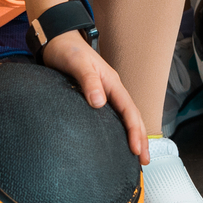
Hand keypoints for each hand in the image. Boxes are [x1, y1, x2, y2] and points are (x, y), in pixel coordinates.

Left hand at [39, 32, 149, 163]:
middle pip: (133, 116)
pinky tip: (118, 139)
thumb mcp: (77, 64)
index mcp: (112, 83)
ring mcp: (106, 93)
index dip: (134, 131)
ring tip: (137, 154)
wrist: (57, 41)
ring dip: (133, 135)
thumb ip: (88, 81)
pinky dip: (120, 129)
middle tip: (144, 161)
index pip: (129, 110)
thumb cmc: (67, 51)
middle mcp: (112, 89)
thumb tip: (99, 103)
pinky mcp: (96, 96)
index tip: (136, 150)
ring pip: (125, 116)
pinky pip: (114, 115)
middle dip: (140, 138)